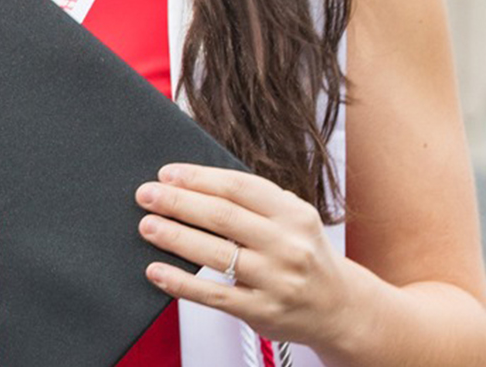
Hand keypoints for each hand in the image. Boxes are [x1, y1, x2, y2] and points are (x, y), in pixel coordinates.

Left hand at [136, 163, 354, 350]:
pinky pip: (213, 295)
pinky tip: (157, 271)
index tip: (168, 174)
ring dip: (175, 236)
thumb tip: (196, 185)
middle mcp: (287, 245)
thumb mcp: (295, 220)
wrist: (338, 307)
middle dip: (178, 202)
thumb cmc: (306, 257)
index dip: (199, 178)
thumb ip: (257, 203)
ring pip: (215, 254)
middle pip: (222, 216)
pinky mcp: (261, 310)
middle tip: (146, 195)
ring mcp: (275, 280)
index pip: (239, 187)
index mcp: (294, 214)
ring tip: (148, 226)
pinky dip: (181, 282)